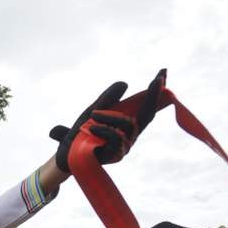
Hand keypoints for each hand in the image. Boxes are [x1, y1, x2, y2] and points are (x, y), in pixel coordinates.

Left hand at [49, 69, 165, 172]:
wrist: (65, 152)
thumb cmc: (81, 132)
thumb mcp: (93, 111)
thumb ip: (107, 99)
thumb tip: (125, 84)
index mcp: (127, 123)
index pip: (145, 106)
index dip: (156, 91)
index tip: (163, 71)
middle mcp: (129, 134)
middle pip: (148, 114)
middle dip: (153, 96)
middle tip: (158, 79)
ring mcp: (123, 145)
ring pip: (127, 125)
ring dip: (110, 116)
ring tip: (93, 115)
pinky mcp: (114, 155)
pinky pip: (115, 137)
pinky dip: (104, 129)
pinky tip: (92, 129)